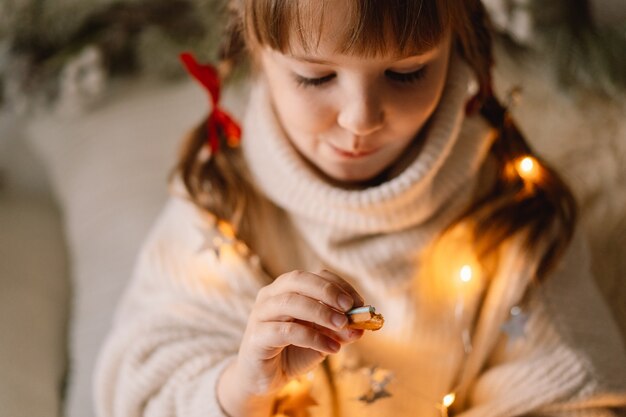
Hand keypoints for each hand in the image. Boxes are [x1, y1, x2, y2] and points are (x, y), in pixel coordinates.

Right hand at [234, 269, 363, 396]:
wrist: (264, 379)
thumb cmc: (293, 352)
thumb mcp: (322, 339)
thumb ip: (340, 331)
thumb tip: (362, 327)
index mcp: (286, 289)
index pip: (314, 276)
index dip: (338, 285)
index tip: (358, 302)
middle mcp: (270, 295)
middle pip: (298, 280)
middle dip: (327, 291)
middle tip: (350, 307)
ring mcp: (260, 314)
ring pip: (290, 302)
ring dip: (321, 312)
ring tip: (342, 326)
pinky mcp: (257, 336)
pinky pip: (287, 330)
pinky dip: (313, 337)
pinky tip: (332, 348)